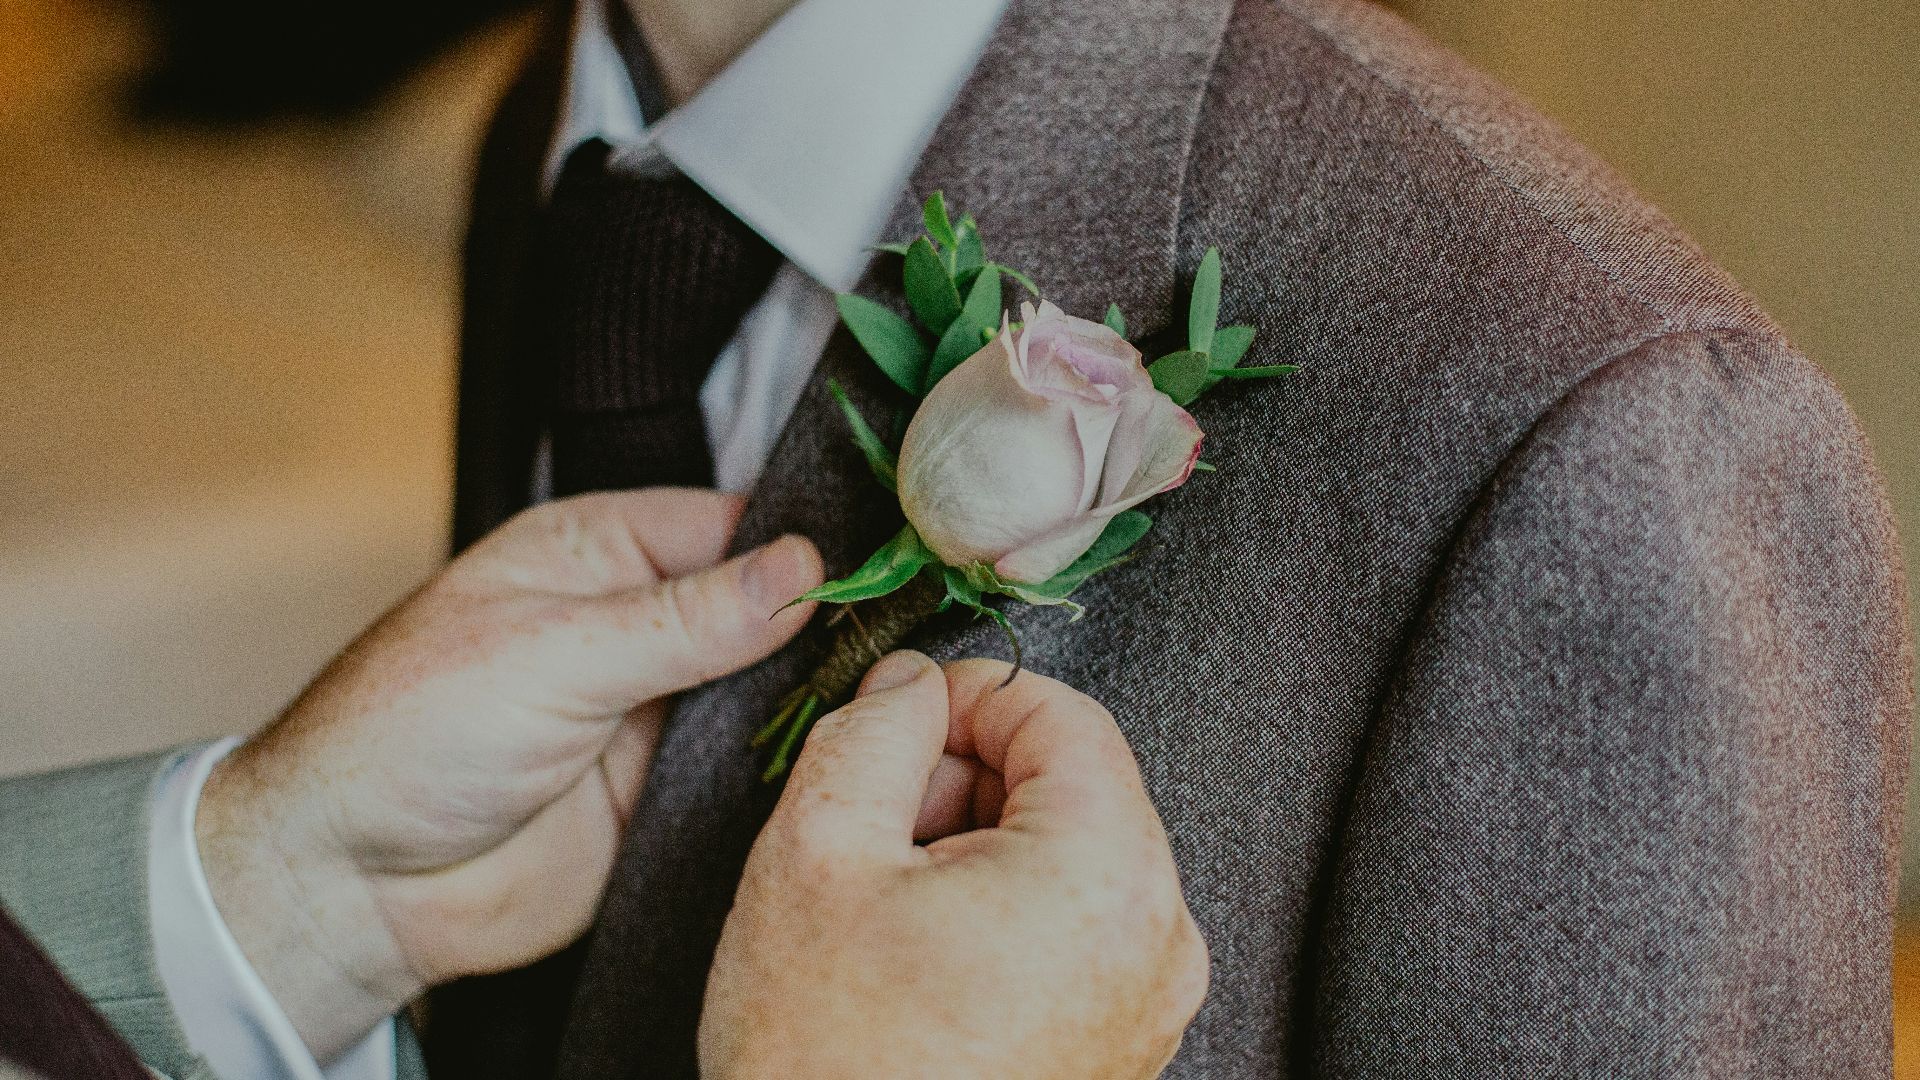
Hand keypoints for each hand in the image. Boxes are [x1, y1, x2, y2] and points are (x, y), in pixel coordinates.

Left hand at [194, 489, 822, 1061]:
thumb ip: (684, 620)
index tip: (880, 567)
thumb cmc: (406, 736)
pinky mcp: (668, 791)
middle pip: (762, 606)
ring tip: (882, 699)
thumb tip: (799, 569)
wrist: (356, 887)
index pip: (728, 525)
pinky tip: (838, 762)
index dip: (801, 544)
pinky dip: (791, 766)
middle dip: (822, 623)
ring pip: (769, 688)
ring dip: (812, 697)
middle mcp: (634, 622)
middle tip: (896, 639)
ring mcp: (655, 708)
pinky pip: (752, 768)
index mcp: (595, 552)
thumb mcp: (553, 654)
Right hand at [700, 652, 1208, 1079]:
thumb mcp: (817, 856)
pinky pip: (1076, 932)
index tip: (902, 717)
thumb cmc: (827, 1058)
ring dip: (980, 846)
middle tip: (878, 819)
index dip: (972, 696)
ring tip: (889, 903)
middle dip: (972, 777)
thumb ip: (873, 735)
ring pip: (1073, 859)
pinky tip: (921, 956)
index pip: (1067, 716)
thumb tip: (909, 686)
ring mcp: (1148, 1003)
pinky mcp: (1120, 1049)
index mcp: (1106, 873)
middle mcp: (1158, 938)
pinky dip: (1004, 912)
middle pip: (1079, 787)